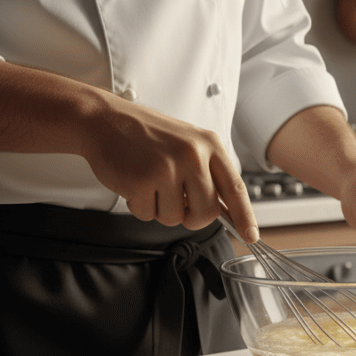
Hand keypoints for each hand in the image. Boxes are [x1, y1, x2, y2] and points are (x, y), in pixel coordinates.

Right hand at [0, 60, 258, 241]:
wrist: (105, 120)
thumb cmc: (148, 135)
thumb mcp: (189, 144)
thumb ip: (209, 173)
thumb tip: (227, 211)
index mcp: (210, 145)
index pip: (235, 189)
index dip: (244, 217)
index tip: (250, 235)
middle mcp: (193, 155)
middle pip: (206, 212)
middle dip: (191, 217)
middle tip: (176, 201)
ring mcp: (167, 168)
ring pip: (175, 218)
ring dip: (160, 209)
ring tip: (151, 183)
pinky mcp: (142, 181)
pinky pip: (148, 215)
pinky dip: (139, 206)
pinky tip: (135, 183)